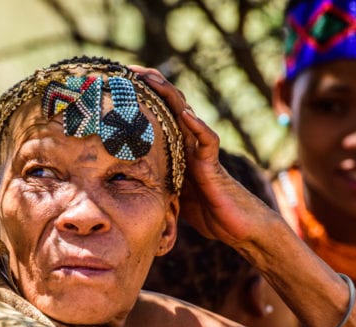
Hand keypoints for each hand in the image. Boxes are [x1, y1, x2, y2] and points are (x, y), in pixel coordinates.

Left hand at [129, 65, 278, 248]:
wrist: (237, 227)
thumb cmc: (208, 213)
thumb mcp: (172, 197)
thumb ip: (156, 184)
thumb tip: (124, 186)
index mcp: (176, 151)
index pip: (157, 117)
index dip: (140, 100)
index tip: (118, 85)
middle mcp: (189, 146)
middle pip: (170, 108)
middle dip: (151, 87)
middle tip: (129, 70)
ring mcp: (202, 154)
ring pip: (187, 116)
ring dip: (170, 97)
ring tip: (153, 79)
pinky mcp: (215, 166)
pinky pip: (208, 142)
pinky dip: (198, 127)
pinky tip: (187, 115)